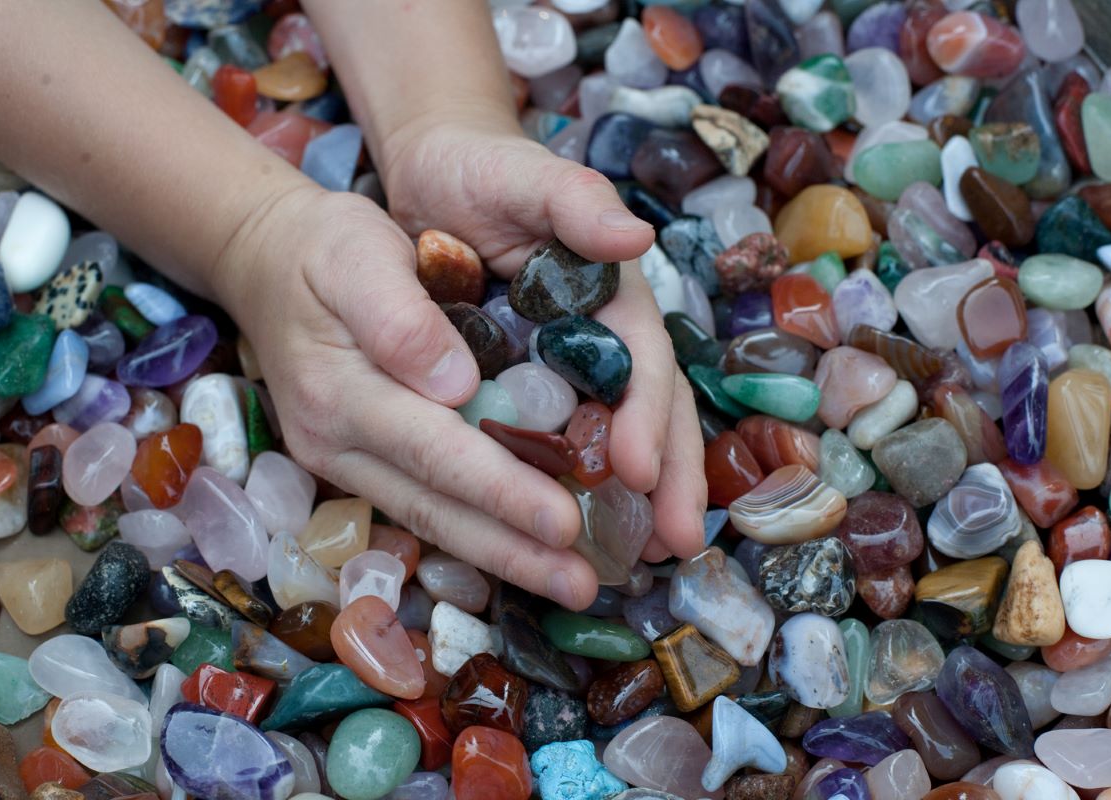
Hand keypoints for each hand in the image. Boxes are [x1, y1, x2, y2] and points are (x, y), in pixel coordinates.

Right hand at [213, 184, 601, 608]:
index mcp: (340, 393)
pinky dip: (477, 530)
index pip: (435, 453)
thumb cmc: (322, 249)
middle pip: (435, 508)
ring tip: (570, 584)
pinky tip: (524, 547)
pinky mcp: (358, 461)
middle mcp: (337, 442)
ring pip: (431, 518)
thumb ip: (401, 319)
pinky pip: (423, 504)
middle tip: (584, 587)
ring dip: (502, 555)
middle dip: (512, 551)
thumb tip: (456, 384)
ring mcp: (343, 460)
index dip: (502, 492)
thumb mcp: (357, 253)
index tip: (565, 524)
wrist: (263, 261)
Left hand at [380, 120, 706, 563]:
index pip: (643, 361)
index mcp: (611, 293)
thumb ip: (576, 202)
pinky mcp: (531, 383)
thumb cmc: (483, 169)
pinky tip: (571, 532)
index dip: (647, 416)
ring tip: (643, 559)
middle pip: (650, 411)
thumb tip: (634, 240)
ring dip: (634, 498)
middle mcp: (601, 335)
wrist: (437, 174)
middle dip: (668, 477)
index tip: (636, 470)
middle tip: (673, 545)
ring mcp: (569, 363)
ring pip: (613, 438)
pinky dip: (573, 486)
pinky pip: (561, 441)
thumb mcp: (526, 174)